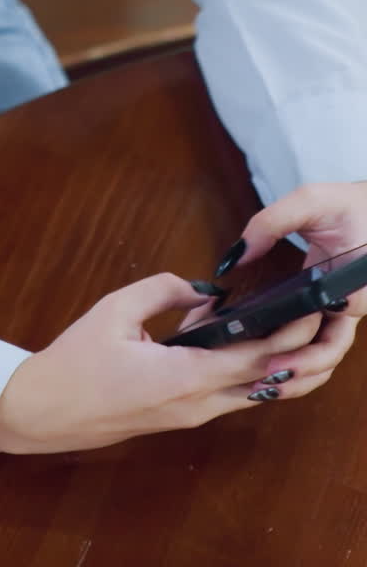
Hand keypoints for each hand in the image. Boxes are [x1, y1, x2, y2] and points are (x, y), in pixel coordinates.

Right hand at [0, 273, 320, 453]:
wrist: (44, 410)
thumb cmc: (74, 362)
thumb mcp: (115, 309)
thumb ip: (163, 290)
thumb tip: (203, 288)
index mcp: (182, 378)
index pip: (254, 360)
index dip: (287, 337)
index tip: (307, 312)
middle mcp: (195, 404)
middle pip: (263, 382)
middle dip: (292, 352)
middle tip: (308, 317)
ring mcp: (189, 416)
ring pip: (247, 392)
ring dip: (269, 363)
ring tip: (281, 324)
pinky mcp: (180, 416)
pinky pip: (224, 393)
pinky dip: (240, 369)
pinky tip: (230, 337)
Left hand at [213, 181, 366, 403]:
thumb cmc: (345, 203)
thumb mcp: (308, 201)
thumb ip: (269, 224)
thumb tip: (234, 257)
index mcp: (355, 283)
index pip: (336, 326)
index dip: (308, 348)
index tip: (276, 356)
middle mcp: (353, 303)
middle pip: (332, 351)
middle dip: (302, 370)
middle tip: (266, 376)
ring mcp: (343, 310)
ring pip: (326, 355)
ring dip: (300, 375)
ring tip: (260, 387)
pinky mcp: (332, 310)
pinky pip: (318, 343)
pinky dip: (298, 361)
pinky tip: (266, 369)